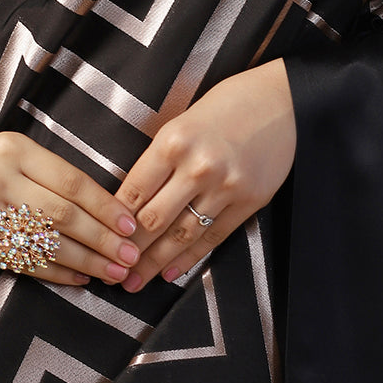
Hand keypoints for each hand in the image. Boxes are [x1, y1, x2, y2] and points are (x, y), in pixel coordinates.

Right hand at [0, 129, 140, 284]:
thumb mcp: (18, 149)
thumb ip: (55, 173)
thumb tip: (109, 208)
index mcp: (15, 149)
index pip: (70, 182)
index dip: (104, 206)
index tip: (130, 224)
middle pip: (61, 215)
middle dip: (102, 239)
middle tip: (131, 255)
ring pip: (44, 243)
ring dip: (86, 261)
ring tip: (114, 272)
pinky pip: (23, 261)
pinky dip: (57, 273)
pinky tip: (82, 278)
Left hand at [114, 59, 295, 291]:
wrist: (280, 100)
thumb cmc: (227, 104)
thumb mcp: (183, 120)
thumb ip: (160, 157)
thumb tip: (131, 197)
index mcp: (173, 140)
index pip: (133, 191)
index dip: (114, 221)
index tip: (102, 238)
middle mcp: (197, 166)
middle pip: (153, 219)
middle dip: (129, 250)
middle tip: (111, 271)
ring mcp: (225, 186)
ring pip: (181, 234)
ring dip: (155, 263)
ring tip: (136, 282)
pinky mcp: (248, 201)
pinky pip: (213, 236)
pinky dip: (190, 258)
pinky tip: (172, 272)